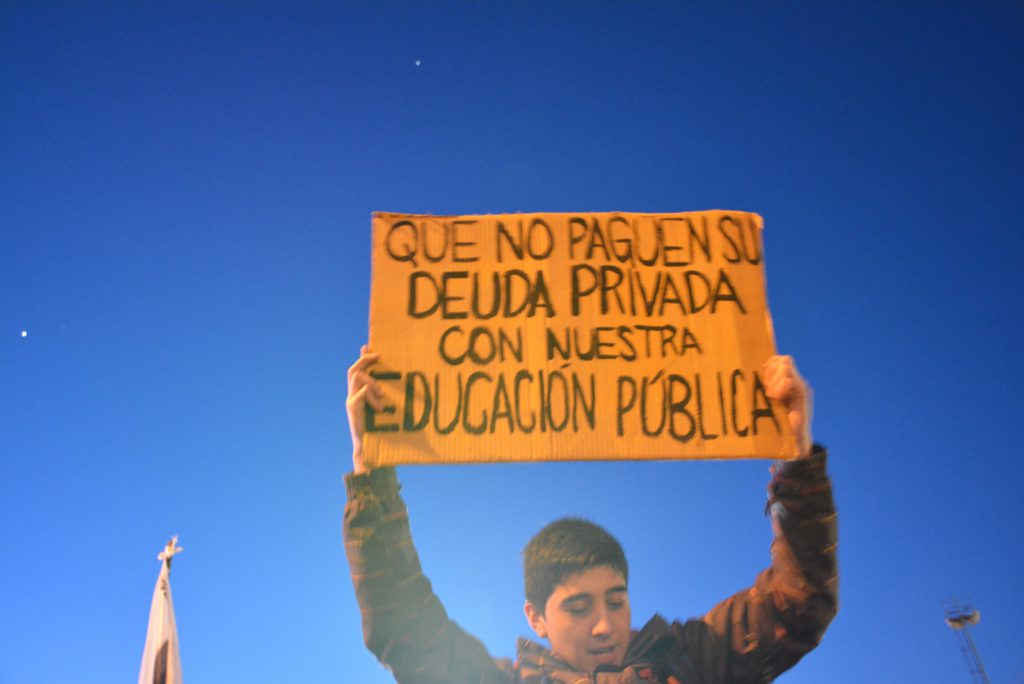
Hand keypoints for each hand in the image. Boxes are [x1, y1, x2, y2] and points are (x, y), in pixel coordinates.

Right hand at [347, 345, 383, 473]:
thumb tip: (396, 389)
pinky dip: (372, 397)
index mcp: (358, 394)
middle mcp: (351, 395)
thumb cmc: (379, 431)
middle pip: (353, 370)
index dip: (362, 357)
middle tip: (379, 356)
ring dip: (370, 381)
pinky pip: (361, 393)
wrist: (368, 449)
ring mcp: (350, 401)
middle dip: (364, 360)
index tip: (368, 345)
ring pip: (357, 378)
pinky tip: (380, 408)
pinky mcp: (352, 408)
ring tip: (382, 393)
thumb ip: (383, 397)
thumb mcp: (383, 410)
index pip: (357, 370)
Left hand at [763, 355, 812, 457]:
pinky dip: (780, 387)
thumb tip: (742, 377)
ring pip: (785, 366)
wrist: (793, 442)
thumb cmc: (776, 424)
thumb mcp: (766, 403)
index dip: (768, 365)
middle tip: (767, 390)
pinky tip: (776, 399)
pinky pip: (789, 380)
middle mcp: (795, 380)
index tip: (763, 381)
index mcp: (786, 381)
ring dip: (774, 380)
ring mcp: (800, 386)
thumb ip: (762, 390)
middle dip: (771, 372)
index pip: (777, 359)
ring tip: (772, 396)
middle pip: (783, 359)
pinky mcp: (803, 393)